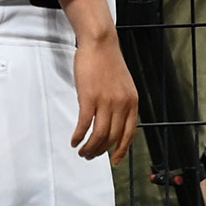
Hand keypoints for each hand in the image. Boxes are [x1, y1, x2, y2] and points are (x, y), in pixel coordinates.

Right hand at [70, 29, 139, 163]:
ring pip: (98, 136)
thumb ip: (122, 104)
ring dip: (89, 148)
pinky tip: (74, 140)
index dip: (121, 150)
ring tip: (81, 151)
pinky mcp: (89, 98)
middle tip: (90, 156)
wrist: (101, 44)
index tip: (114, 161)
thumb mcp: (124, 85)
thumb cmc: (109, 63)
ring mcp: (106, 101)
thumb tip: (114, 124)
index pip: (129, 133)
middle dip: (100, 151)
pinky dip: (79, 136)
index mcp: (132, 102)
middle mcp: (122, 104)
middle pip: (112, 138)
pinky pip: (84, 125)